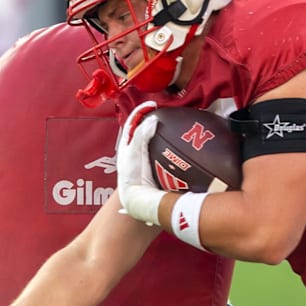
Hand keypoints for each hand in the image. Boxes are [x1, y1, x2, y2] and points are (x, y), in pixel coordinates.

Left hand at [116, 101, 165, 224]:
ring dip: (164, 132)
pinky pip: (165, 150)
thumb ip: (142, 136)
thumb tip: (153, 120)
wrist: (139, 200)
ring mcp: (147, 157)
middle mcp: (136, 148)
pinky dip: (171, 145)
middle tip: (166, 113)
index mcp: (127, 143)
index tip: (154, 105)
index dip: (142, 110)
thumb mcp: (134, 153)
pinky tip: (179, 145)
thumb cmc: (131, 178)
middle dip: (154, 118)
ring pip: (155, 139)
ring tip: (174, 125)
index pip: (133, 120)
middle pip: (145, 128)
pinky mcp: (157, 165)